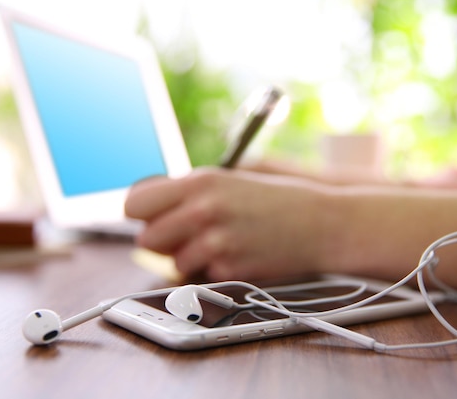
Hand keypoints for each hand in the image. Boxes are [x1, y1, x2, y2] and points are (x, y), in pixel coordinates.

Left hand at [125, 168, 343, 280]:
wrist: (322, 224)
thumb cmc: (276, 200)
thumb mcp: (229, 181)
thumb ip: (187, 193)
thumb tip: (148, 209)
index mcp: (199, 181)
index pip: (135, 202)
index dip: (143, 214)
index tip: (153, 218)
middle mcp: (202, 210)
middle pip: (146, 238)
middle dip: (163, 240)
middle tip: (187, 234)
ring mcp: (215, 242)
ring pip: (173, 262)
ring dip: (191, 258)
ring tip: (222, 242)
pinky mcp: (229, 269)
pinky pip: (202, 276)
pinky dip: (215, 270)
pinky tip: (240, 254)